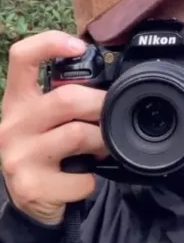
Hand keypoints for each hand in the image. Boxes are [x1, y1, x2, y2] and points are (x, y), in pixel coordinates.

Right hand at [0, 31, 107, 224]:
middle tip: (113, 115)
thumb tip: (113, 81)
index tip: (79, 46)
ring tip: (103, 147)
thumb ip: (68, 98)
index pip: (22, 57)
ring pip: (77, 135)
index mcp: (18, 100)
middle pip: (67, 99)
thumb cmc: (47, 150)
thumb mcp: (48, 120)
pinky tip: (84, 179)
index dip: (50, 43)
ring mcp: (18, 156)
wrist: (29, 198)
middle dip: (101, 106)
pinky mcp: (30, 186)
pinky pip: (80, 177)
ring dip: (102, 142)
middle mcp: (11, 124)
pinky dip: (92, 180)